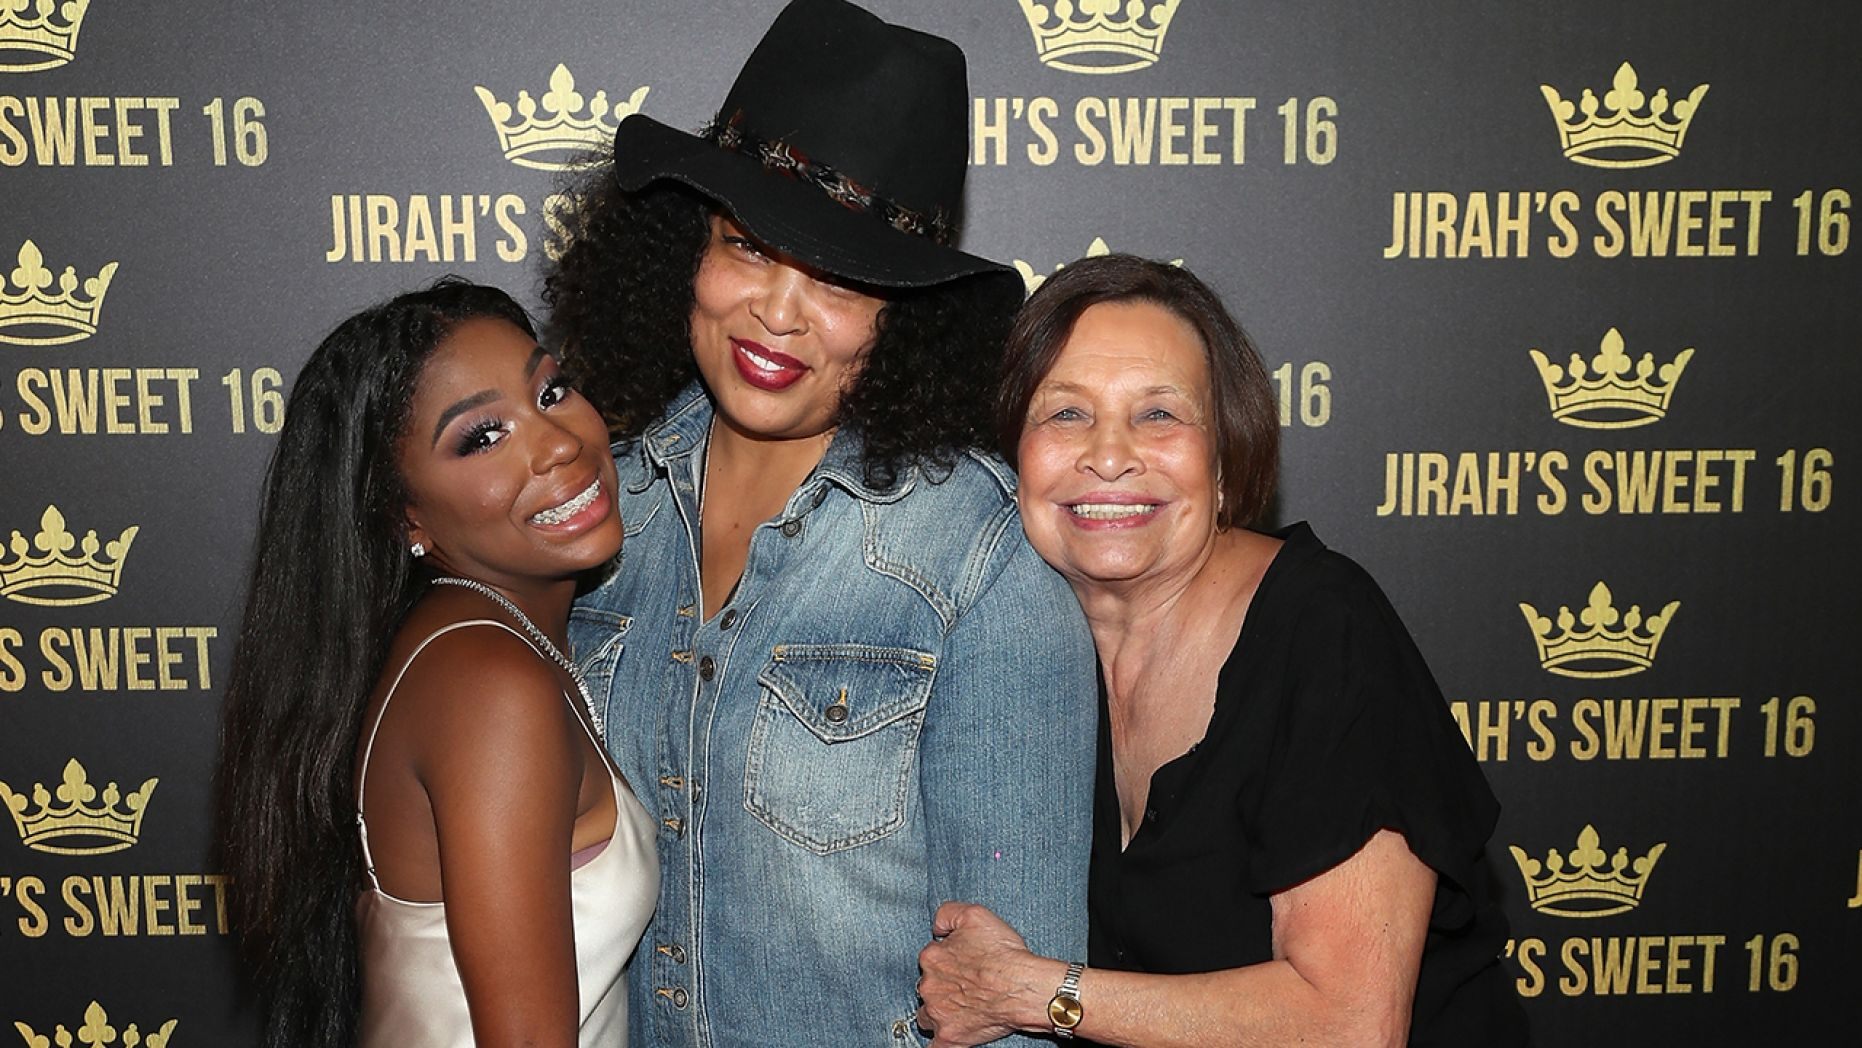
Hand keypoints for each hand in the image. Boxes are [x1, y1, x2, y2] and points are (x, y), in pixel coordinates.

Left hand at [916, 901, 1049, 1047]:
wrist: (1024, 986)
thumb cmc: (1004, 953)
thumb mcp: (974, 914)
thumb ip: (947, 914)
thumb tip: (937, 927)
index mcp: (932, 957)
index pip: (931, 958)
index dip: (949, 960)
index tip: (964, 963)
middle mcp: (928, 986)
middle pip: (928, 987)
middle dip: (942, 986)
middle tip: (967, 986)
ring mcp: (937, 1014)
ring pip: (927, 1015)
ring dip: (939, 1012)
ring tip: (961, 1009)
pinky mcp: (949, 1038)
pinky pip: (934, 1046)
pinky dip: (942, 1041)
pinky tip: (951, 1035)